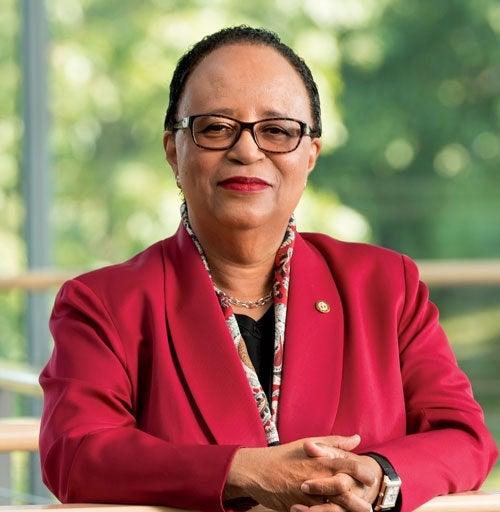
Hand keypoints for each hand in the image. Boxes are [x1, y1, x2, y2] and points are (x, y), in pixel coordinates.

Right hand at [223, 435, 374, 511]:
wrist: (259, 470)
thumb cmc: (285, 455)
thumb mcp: (310, 442)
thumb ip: (335, 442)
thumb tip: (357, 438)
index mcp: (321, 459)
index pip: (350, 466)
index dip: (363, 473)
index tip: (371, 478)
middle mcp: (318, 476)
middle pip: (346, 490)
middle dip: (360, 500)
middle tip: (369, 505)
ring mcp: (309, 494)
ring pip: (334, 506)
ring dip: (347, 511)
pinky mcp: (300, 507)